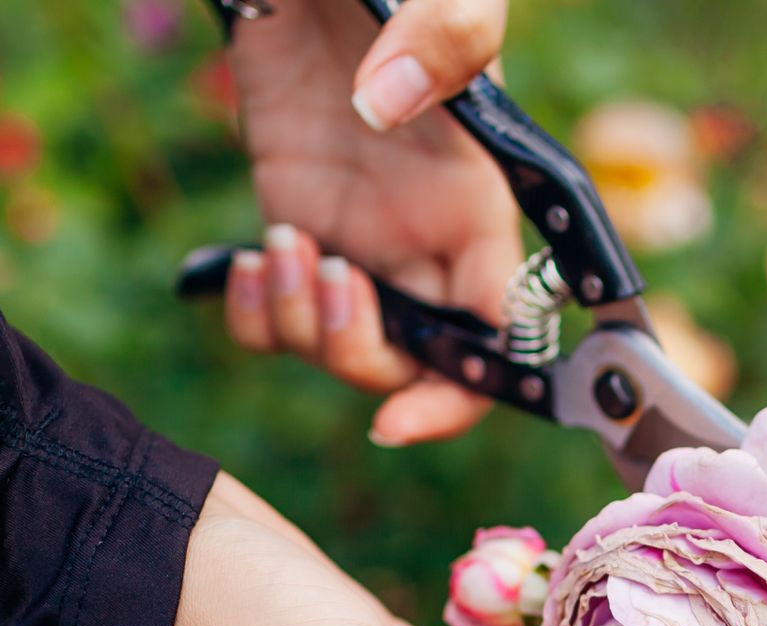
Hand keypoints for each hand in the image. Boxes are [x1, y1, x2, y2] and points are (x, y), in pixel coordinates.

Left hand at [224, 0, 518, 444]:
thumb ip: (447, 40)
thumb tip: (386, 103)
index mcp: (476, 216)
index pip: (496, 343)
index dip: (459, 399)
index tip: (399, 419)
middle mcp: (421, 250)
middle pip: (407, 369)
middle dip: (358, 354)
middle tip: (328, 277)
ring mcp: (357, 248)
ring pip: (336, 354)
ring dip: (296, 325)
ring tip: (278, 242)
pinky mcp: (297, 234)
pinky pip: (276, 322)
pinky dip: (253, 317)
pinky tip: (245, 260)